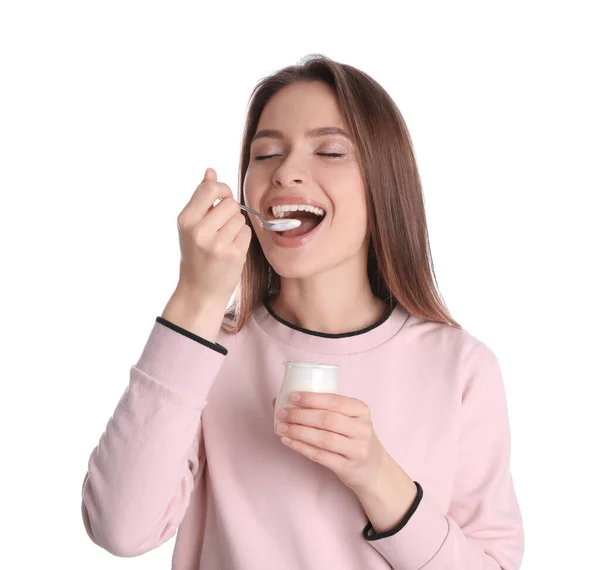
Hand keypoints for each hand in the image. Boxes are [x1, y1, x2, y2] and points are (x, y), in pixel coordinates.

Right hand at [175, 168, 251, 303]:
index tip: (222, 199)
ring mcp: (216, 243)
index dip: (222, 190)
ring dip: (236, 227)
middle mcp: (199, 231)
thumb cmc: (197, 255)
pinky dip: (242, 239)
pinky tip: (231, 250)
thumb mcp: (192, 226)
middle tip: (222, 228)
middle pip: (230, 203)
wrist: (200, 291)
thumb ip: (202, 198)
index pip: (211, 188)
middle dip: (230, 212)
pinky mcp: (233, 254)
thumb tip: (211, 171)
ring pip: (240, 218)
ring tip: (224, 241)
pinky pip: (246, 232)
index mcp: (186, 220)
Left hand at [271, 392, 389, 492]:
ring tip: (281, 428)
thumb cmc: (352, 436)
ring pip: (323, 439)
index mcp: (361, 410)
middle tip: (282, 414)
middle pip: (328, 420)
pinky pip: (321, 456)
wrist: (373, 467)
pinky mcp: (348, 467)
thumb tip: (280, 400)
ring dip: (298, 432)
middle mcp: (362, 429)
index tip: (292, 396)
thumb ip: (321, 408)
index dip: (312, 399)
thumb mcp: (348, 418)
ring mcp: (357, 450)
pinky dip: (301, 448)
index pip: (336, 401)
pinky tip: (288, 441)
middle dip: (301, 415)